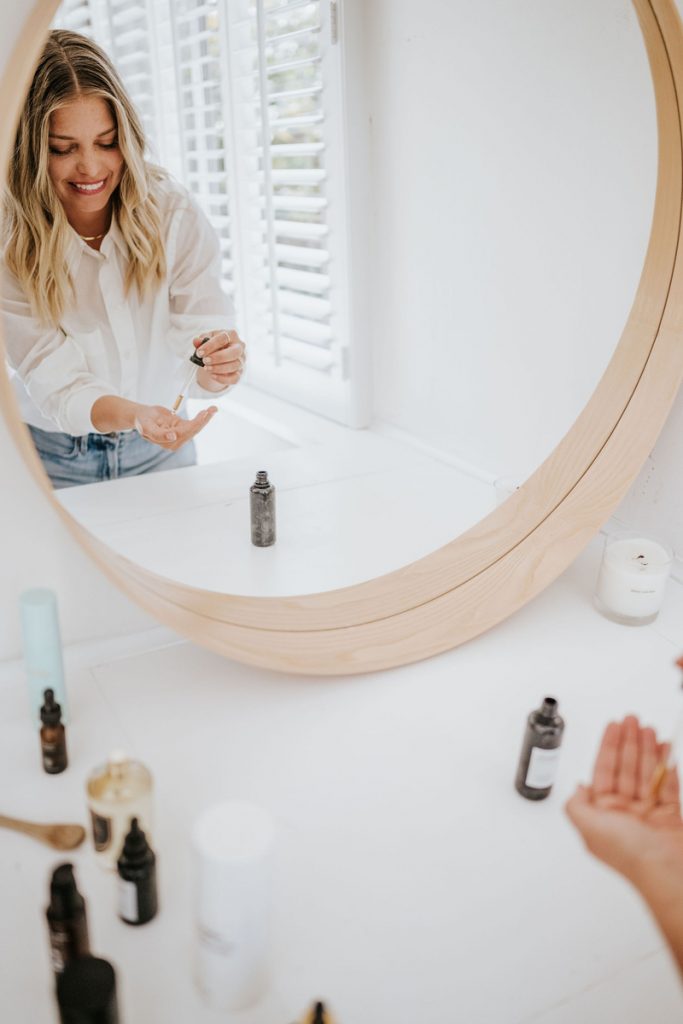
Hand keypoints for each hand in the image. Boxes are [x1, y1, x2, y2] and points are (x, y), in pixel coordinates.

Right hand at [133, 403, 216, 450]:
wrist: (141, 416)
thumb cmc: (142, 422)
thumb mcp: (147, 427)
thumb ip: (158, 434)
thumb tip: (172, 437)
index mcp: (167, 443)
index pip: (184, 433)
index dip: (195, 424)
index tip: (203, 415)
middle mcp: (175, 442)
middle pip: (192, 431)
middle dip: (203, 420)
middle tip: (212, 409)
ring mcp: (179, 436)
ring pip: (195, 427)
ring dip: (205, 418)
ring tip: (213, 409)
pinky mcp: (182, 429)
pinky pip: (194, 423)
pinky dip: (202, 417)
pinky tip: (209, 411)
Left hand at [193, 330, 245, 392]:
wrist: (221, 355)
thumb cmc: (215, 345)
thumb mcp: (207, 339)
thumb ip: (201, 340)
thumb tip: (196, 341)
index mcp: (232, 335)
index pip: (223, 338)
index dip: (210, 346)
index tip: (199, 353)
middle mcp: (239, 347)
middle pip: (234, 352)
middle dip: (218, 357)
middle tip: (205, 361)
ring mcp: (241, 360)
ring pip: (234, 366)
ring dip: (219, 368)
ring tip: (206, 368)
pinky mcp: (240, 372)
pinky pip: (235, 378)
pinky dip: (223, 378)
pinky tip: (212, 376)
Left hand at [565, 716, 682, 882]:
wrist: (667, 873)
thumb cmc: (630, 855)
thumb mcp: (589, 827)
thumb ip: (576, 805)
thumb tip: (577, 788)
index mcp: (604, 814)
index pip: (604, 771)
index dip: (608, 746)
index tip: (614, 726)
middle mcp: (625, 812)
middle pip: (626, 767)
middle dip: (629, 742)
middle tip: (633, 719)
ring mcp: (648, 814)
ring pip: (647, 773)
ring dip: (647, 749)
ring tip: (649, 729)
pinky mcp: (670, 816)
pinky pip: (668, 785)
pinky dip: (667, 766)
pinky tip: (665, 750)